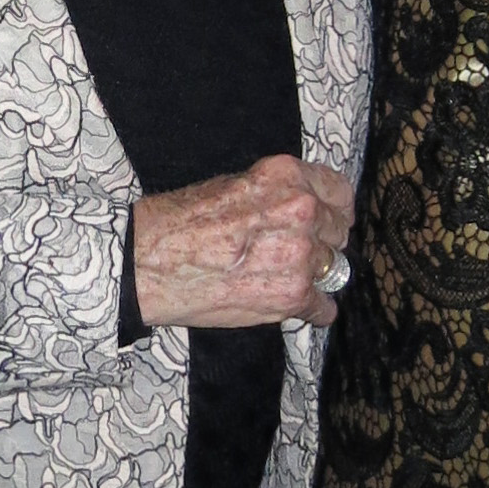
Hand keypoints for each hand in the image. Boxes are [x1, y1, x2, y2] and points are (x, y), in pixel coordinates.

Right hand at [133, 155, 356, 329]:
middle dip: (322, 244)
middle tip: (295, 255)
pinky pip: (325, 307)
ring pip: (334, 269)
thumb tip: (302, 210)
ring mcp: (301, 255)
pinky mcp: (293, 295)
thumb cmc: (180, 222)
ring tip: (286, 280)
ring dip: (315, 277)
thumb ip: (276, 195)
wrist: (148, 263)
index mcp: (287, 177)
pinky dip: (314, 310)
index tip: (327, 222)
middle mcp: (302, 211)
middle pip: (339, 232)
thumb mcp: (234, 184)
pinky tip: (297, 307)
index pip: (339, 192)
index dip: (333, 210)